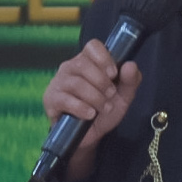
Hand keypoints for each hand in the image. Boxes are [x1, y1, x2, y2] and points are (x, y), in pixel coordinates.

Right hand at [41, 40, 143, 181]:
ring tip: (103, 108)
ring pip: (75, 83)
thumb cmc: (104, 109)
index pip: (92, 46)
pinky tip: (90, 115)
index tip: (113, 74)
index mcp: (88, 61)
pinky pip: (65, 99)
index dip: (104, 58)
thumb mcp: (123, 96)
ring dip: (94, 97)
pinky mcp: (51, 100)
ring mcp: (58, 82)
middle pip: (82, 64)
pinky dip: (81, 107)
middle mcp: (70, 67)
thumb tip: (130, 65)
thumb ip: (131, 80)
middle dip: (101, 82)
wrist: (90, 135)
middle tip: (110, 95)